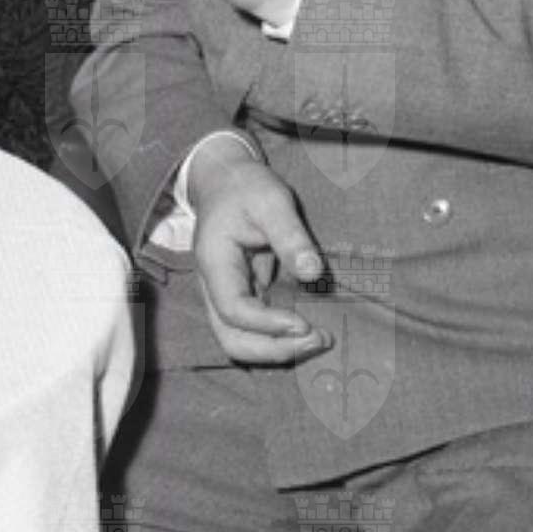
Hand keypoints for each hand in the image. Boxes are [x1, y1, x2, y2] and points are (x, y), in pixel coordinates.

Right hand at [186, 141, 331, 365]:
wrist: (226, 181)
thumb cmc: (246, 187)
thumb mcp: (272, 201)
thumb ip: (291, 236)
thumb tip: (312, 272)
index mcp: (215, 262)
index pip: (233, 309)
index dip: (268, 324)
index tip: (305, 324)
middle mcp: (214, 286)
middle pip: (232, 339)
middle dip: (275, 349)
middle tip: (318, 340)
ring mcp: (227, 294)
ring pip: (241, 341)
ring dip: (278, 350)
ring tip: (318, 341)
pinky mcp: (244, 296)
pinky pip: (256, 330)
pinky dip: (281, 338)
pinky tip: (311, 330)